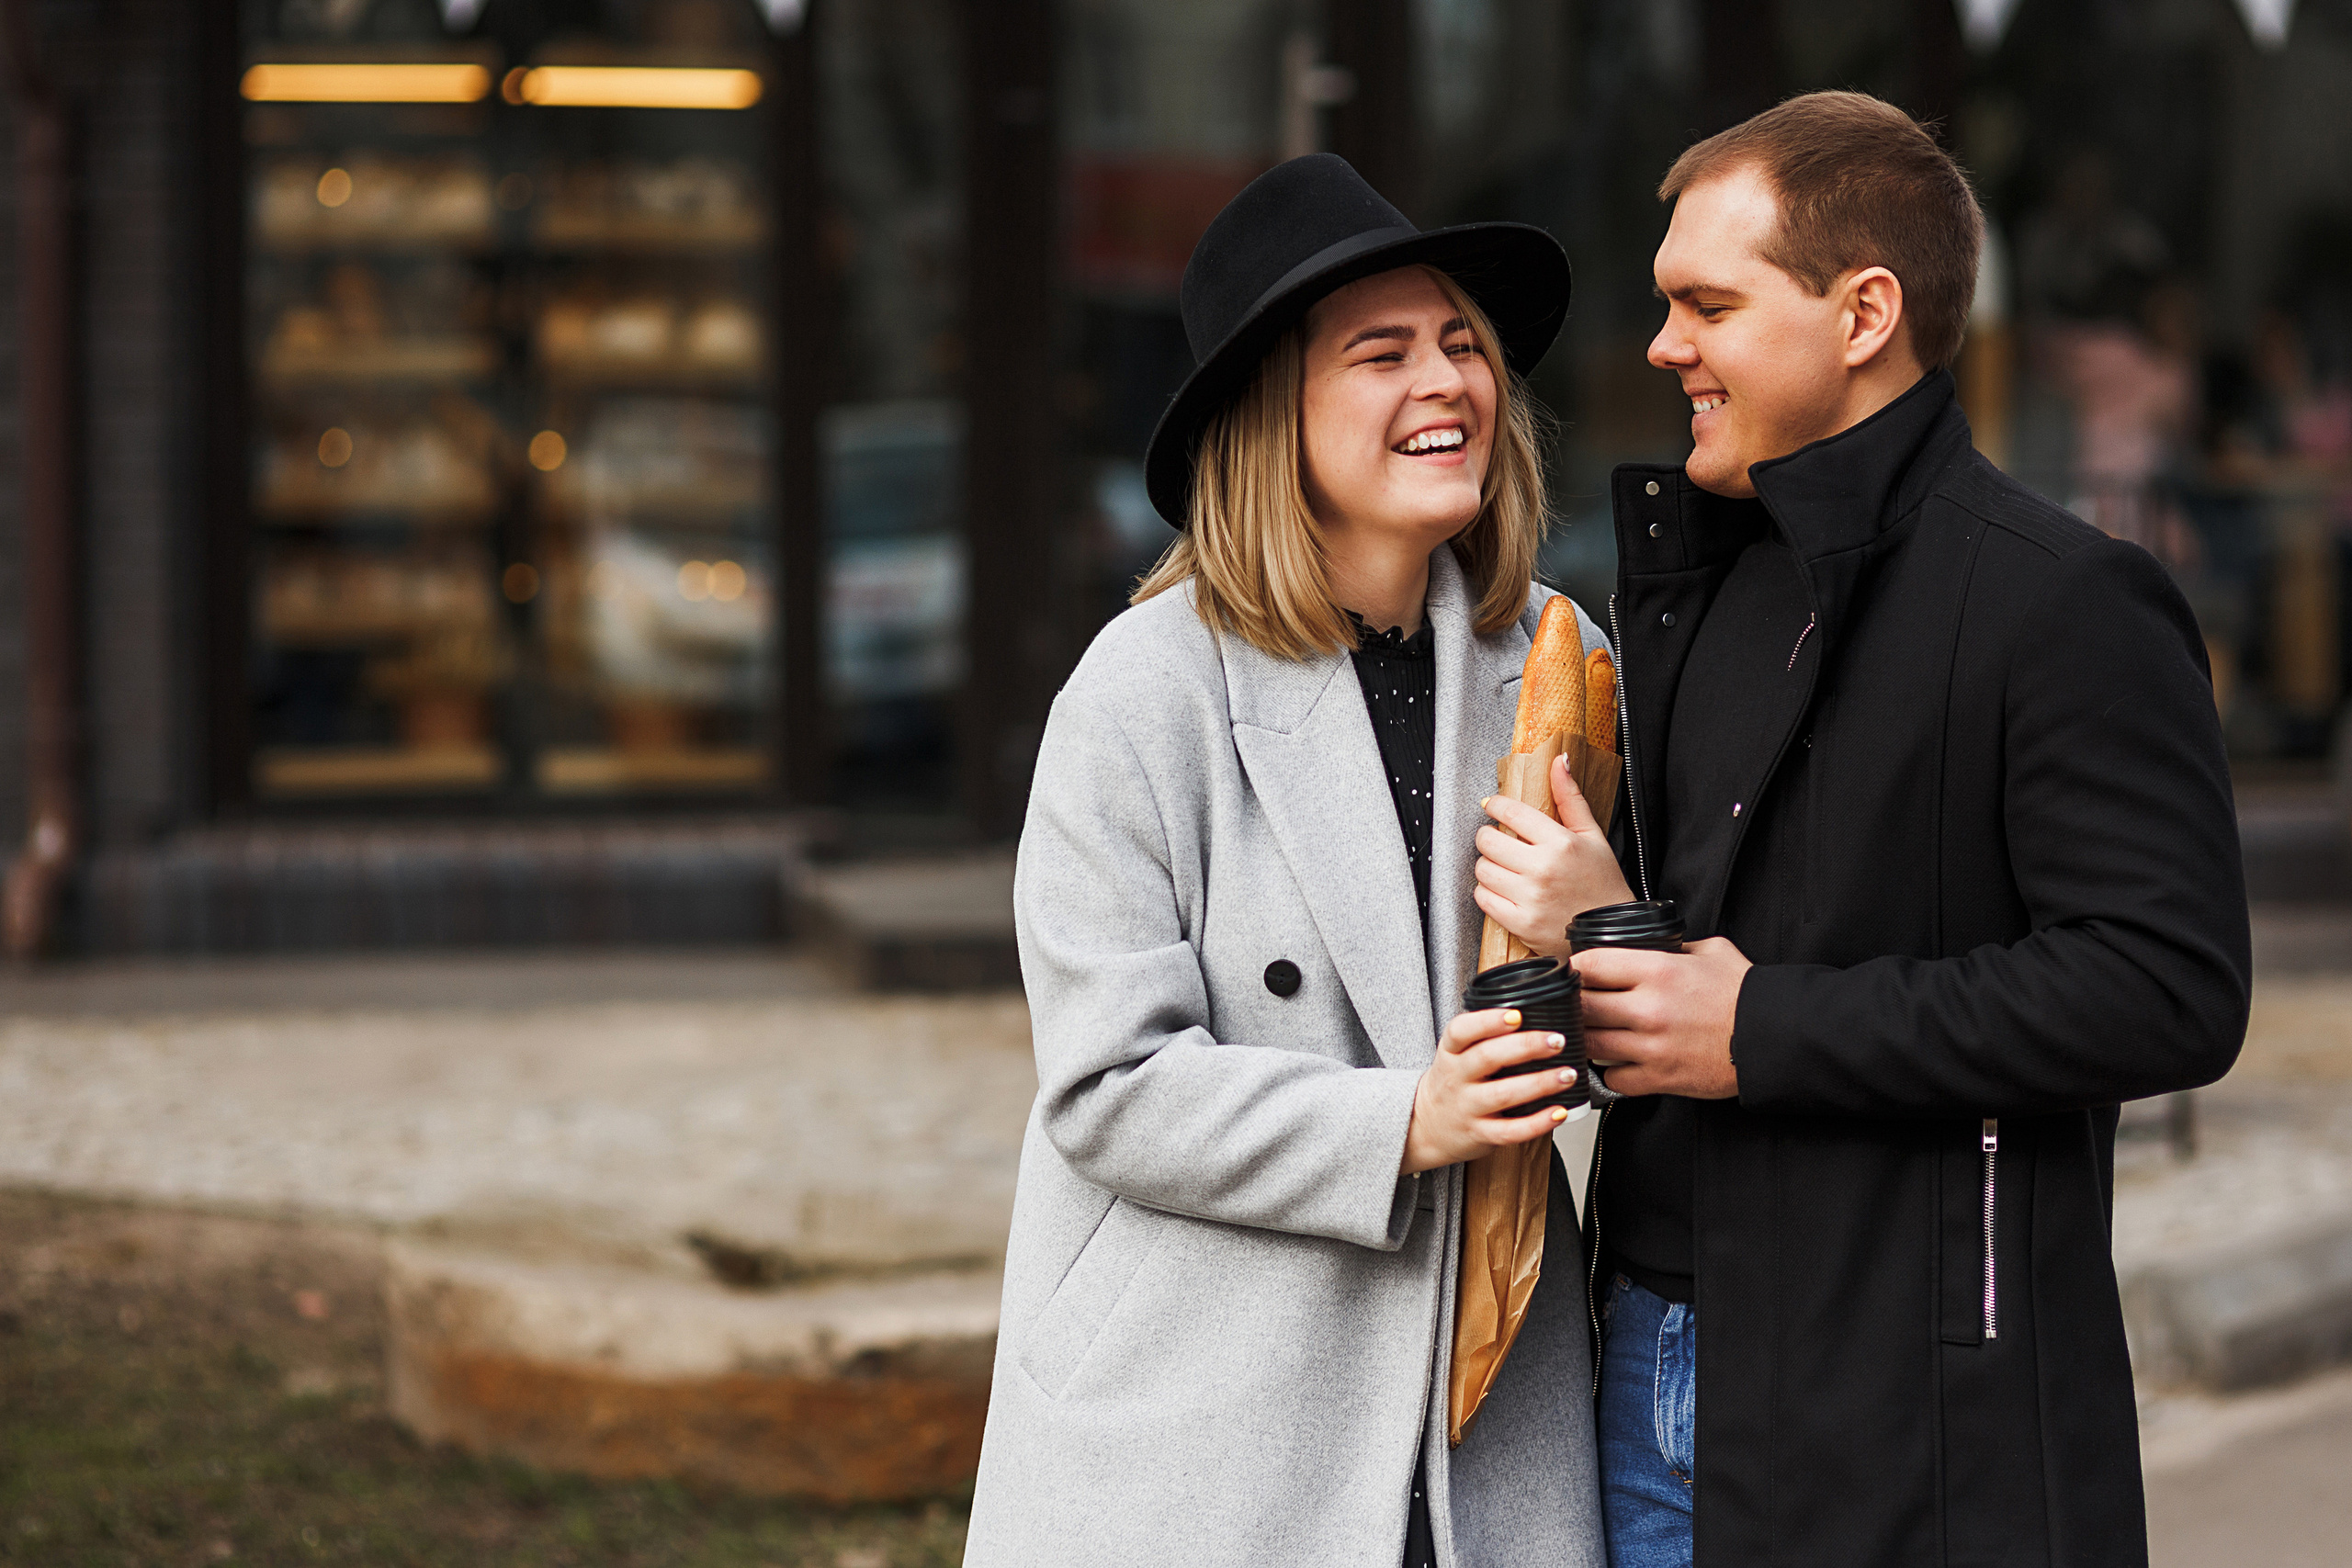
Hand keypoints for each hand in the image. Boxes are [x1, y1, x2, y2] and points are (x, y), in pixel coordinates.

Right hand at [1401, 1008, 1582, 1174]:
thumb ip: (1485, 1036)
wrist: (1427, 1126)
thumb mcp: (1456, 1054)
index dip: (1488, 1021)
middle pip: (1487, 1058)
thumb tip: (1535, 1011)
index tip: (1517, 1014)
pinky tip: (1559, 1112)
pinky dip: (1537, 1123)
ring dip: (1540, 1083)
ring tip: (1568, 1074)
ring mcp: (1467, 1108)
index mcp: (1450, 1052)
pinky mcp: (1480, 1134)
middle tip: (1556, 1040)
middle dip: (1525, 1046)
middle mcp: (1456, 1078)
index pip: (1461, 1031)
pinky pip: (1510, 1131)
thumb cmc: (1455, 1082)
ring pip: (1503, 1094)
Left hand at [1474, 755, 1634, 959]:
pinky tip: (1504, 890)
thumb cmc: (1602, 882)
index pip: (1511, 812)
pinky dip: (1488, 892)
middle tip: (1499, 841)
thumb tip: (1560, 761)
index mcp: (1561, 843)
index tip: (1493, 806)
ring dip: (1488, 866)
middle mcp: (1543, 869)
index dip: (1495, 805)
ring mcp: (1530, 898)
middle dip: (1489, 837)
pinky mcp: (1520, 923)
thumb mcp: (1592, 836)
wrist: (1611, 932)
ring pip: (1482, 869)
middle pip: (1487, 840)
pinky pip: (1483, 898)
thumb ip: (1571, 798)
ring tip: (1504, 867)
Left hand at [1573, 937, 1750, 1098]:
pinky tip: (1619, 1059)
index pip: (1590, 965)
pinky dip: (1610, 1071)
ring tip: (1593, 1030)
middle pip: (1580, 1006)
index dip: (1575, 968)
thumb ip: (1672, 947)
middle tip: (1577, 1003)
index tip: (1574, 972)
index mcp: (1659, 971)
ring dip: (1586, 1038)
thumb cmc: (1745, 995)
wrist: (1776, 1038)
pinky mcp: (1660, 1079)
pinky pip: (1612, 1078)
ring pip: (1589, 1044)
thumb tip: (1645, 946)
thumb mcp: (1710, 951)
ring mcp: (1652, 1047)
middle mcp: (1649, 1009)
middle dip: (1573, 1004)